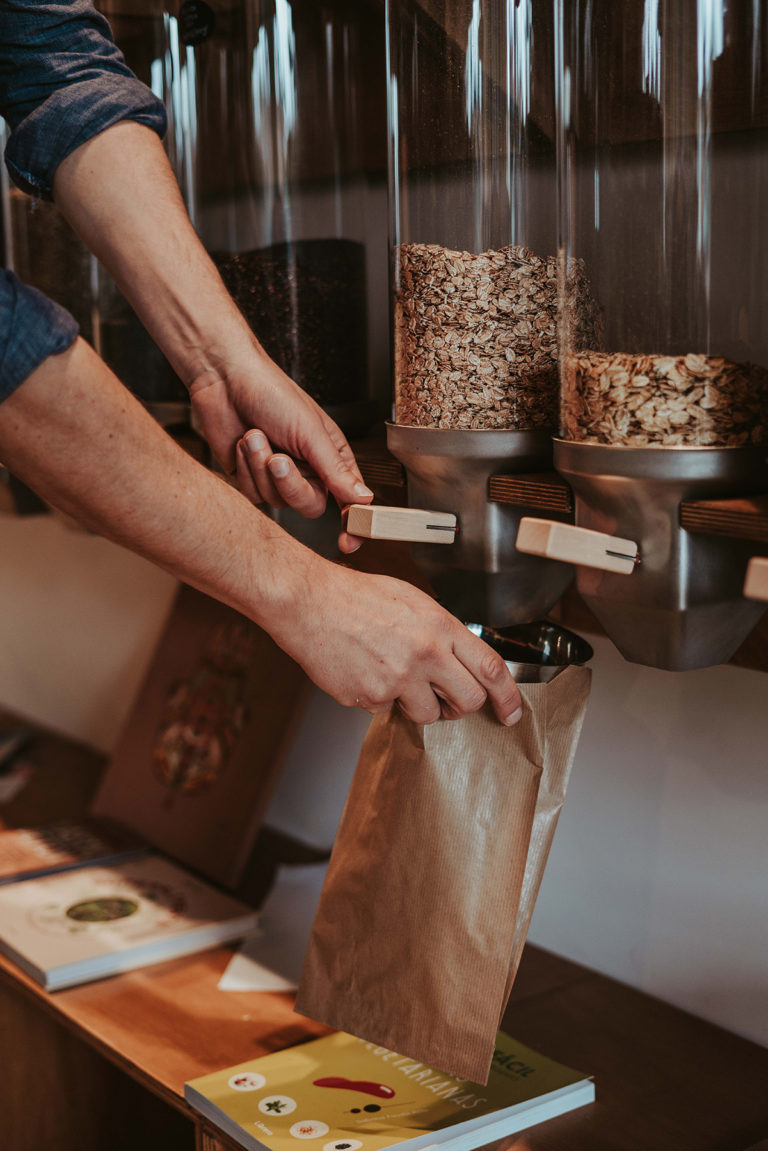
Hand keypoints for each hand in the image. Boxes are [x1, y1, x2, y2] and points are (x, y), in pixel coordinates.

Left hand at [188, 347, 371, 551]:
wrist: (225, 379)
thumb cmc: (273, 393)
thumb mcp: (311, 432)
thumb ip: (336, 471)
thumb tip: (364, 500)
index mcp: (331, 457)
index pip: (349, 499)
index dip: (351, 524)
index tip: (348, 542)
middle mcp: (307, 469)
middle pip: (308, 505)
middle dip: (289, 483)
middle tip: (278, 457)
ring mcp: (277, 476)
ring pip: (276, 500)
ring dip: (261, 467)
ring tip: (255, 435)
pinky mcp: (250, 477)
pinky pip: (252, 493)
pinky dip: (246, 468)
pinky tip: (244, 442)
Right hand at [272, 557, 523, 725]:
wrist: (308, 601)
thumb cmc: (355, 596)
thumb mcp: (412, 601)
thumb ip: (440, 632)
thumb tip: (458, 659)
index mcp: (440, 626)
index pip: (490, 668)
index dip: (508, 696)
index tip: (512, 712)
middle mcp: (425, 653)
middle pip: (468, 700)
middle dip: (462, 707)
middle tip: (448, 701)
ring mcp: (398, 678)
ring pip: (428, 714)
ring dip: (417, 704)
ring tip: (393, 676)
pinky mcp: (370, 697)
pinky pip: (387, 711)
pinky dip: (378, 698)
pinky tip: (363, 671)